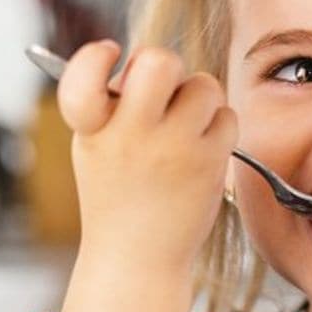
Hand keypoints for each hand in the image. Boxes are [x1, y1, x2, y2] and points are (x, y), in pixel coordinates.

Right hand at [57, 39, 237, 273]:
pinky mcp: (209, 163)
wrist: (139, 257)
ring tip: (184, 125)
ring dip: (198, 97)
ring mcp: (174, 148)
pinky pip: (227, 116)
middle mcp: (131, 135)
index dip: (96, 55)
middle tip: (161, 89)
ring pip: (204, 85)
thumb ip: (113, 103)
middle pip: (160, 61)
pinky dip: (218, 126)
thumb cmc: (119, 195)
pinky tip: (200, 148)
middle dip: (165, 64)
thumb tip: (147, 62)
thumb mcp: (96, 146)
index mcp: (92, 129)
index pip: (83, 74)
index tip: (111, 53)